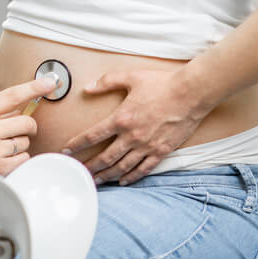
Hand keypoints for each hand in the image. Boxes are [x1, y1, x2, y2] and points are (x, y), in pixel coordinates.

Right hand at [0, 75, 57, 200]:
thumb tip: (16, 108)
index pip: (12, 96)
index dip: (34, 87)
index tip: (49, 82)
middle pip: (26, 122)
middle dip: (27, 125)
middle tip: (18, 129)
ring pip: (24, 142)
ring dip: (18, 144)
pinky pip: (22, 159)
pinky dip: (16, 159)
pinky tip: (0, 160)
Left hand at [61, 68, 208, 185]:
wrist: (190, 94)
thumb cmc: (161, 83)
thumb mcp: (131, 77)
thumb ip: (106, 81)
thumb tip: (87, 87)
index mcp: (121, 119)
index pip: (92, 136)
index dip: (77, 144)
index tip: (66, 151)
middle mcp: (132, 136)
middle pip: (105, 157)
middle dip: (90, 167)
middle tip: (78, 173)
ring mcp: (147, 146)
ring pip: (122, 167)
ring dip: (107, 176)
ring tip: (96, 181)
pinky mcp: (161, 151)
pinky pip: (143, 169)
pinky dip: (131, 177)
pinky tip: (123, 181)